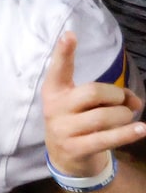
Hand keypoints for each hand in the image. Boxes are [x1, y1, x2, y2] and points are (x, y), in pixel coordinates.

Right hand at [44, 31, 144, 184]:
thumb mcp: (86, 105)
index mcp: (54, 91)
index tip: (69, 35)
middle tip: (122, 103)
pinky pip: (106, 138)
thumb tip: (136, 101)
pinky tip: (141, 129)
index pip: (58, 69)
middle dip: (116, 96)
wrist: (66, 157)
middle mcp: (54, 108)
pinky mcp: (74, 149)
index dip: (63, 52)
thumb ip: (108, 97)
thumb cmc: (78, 121)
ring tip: (127, 119)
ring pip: (103, 116)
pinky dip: (127, 133)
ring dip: (124, 116)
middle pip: (92, 92)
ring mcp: (62, 130)